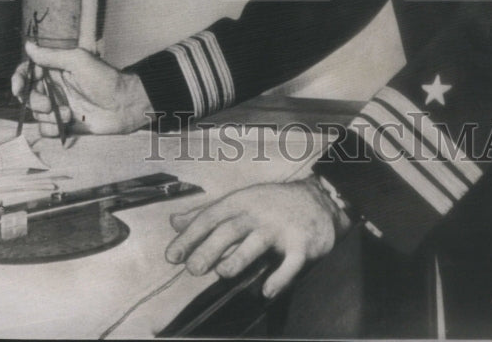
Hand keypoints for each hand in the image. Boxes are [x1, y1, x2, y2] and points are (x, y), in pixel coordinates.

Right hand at [11, 41, 152, 135]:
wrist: (124, 105)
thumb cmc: (105, 78)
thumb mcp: (78, 61)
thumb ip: (51, 56)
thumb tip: (28, 46)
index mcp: (56, 69)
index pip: (28, 72)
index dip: (19, 79)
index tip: (18, 88)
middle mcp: (55, 87)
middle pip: (28, 95)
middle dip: (34, 101)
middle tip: (49, 105)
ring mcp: (59, 105)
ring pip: (36, 113)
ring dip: (48, 116)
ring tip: (69, 113)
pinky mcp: (64, 123)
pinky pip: (45, 128)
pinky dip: (51, 129)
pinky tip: (65, 125)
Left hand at [164, 177, 351, 298]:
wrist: (320, 200)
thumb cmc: (272, 203)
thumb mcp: (239, 201)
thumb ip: (206, 213)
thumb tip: (174, 221)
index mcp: (241, 202)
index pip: (211, 217)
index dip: (190, 236)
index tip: (172, 257)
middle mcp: (259, 213)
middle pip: (231, 229)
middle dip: (209, 248)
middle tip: (192, 269)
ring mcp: (281, 228)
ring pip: (257, 242)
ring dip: (239, 259)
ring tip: (223, 273)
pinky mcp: (302, 244)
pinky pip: (290, 262)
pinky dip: (279, 278)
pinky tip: (266, 292)